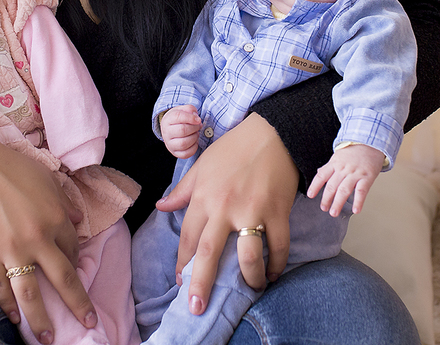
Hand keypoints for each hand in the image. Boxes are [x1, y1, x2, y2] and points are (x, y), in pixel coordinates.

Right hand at [0, 130, 94, 342]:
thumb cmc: (11, 167)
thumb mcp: (47, 179)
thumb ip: (63, 202)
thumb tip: (77, 222)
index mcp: (56, 218)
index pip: (73, 250)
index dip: (75, 262)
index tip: (75, 272)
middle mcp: (39, 238)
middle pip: (63, 279)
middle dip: (78, 304)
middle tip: (88, 323)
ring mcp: (12, 250)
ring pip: (32, 294)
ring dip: (42, 320)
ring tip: (48, 338)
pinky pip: (0, 288)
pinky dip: (8, 307)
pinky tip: (14, 320)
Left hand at [155, 113, 297, 310]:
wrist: (272, 132)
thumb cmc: (235, 147)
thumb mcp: (202, 165)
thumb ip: (182, 190)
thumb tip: (161, 207)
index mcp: (204, 197)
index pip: (188, 237)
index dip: (182, 261)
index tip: (180, 281)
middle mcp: (225, 207)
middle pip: (209, 253)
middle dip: (201, 283)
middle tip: (197, 307)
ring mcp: (253, 211)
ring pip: (247, 256)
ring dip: (248, 278)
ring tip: (250, 288)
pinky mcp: (278, 212)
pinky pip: (278, 246)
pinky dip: (276, 263)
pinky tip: (272, 272)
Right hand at [160, 105, 200, 157]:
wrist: (170, 129)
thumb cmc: (179, 119)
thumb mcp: (182, 110)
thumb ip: (189, 109)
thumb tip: (195, 117)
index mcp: (167, 120)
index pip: (178, 117)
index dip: (191, 118)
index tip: (198, 119)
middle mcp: (166, 133)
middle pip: (182, 130)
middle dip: (194, 128)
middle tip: (199, 126)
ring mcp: (170, 144)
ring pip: (183, 144)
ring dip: (194, 138)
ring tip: (196, 133)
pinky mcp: (175, 153)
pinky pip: (185, 154)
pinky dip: (194, 148)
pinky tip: (194, 141)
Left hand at [306, 144, 384, 215]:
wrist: (370, 142)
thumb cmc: (353, 152)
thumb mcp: (338, 156)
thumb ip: (329, 166)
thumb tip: (319, 173)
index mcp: (335, 163)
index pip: (321, 175)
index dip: (315, 186)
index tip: (310, 195)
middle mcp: (343, 169)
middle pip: (332, 185)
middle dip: (326, 198)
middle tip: (324, 208)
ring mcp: (355, 173)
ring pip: (344, 189)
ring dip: (338, 202)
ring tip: (333, 212)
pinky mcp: (367, 177)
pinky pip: (362, 191)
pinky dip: (358, 201)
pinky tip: (356, 210)